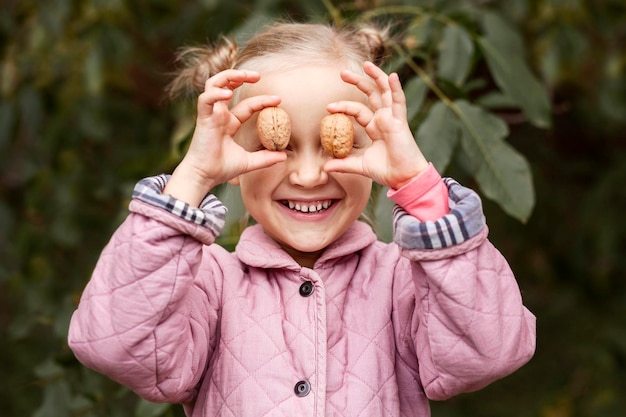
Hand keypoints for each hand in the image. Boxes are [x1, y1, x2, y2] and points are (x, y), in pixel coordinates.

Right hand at [164, 69, 286, 205]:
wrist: (204, 177)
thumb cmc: (221, 169)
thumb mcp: (248, 162)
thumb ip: (265, 158)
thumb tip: (284, 157)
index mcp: (228, 123)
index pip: (247, 106)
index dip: (262, 101)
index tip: (278, 100)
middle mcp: (219, 115)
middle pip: (226, 85)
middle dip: (242, 76)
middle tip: (258, 75)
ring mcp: (210, 115)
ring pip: (213, 84)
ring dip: (228, 76)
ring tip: (244, 75)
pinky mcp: (203, 118)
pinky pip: (206, 99)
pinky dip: (215, 93)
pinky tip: (228, 93)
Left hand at [323, 61, 428, 188]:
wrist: (403, 178)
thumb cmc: (386, 171)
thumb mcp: (360, 166)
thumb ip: (343, 164)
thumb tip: (325, 168)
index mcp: (374, 127)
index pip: (357, 110)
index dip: (343, 106)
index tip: (328, 107)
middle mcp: (383, 119)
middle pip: (371, 94)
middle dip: (358, 81)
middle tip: (342, 73)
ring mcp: (392, 118)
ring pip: (384, 91)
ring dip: (376, 77)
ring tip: (366, 64)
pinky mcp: (400, 121)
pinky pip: (398, 101)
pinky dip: (395, 88)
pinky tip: (392, 76)